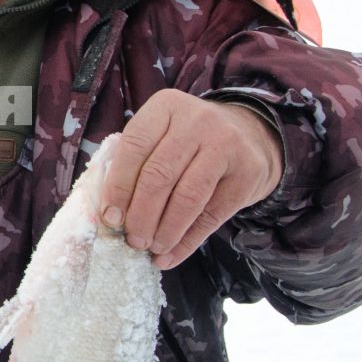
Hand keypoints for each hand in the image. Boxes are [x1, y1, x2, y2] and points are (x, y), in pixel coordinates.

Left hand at [97, 90, 284, 270]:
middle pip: (159, 176)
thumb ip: (136, 163)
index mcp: (166, 107)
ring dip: (164, 231)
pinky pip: (211, 215)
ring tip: (151, 249)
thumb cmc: (189, 142)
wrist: (250, 135)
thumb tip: (112, 215)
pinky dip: (187, 242)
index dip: (119, 187)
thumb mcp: (161, 135)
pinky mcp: (248, 173)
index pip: (134, 147)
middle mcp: (197, 120)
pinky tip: (171, 255)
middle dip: (140, 215)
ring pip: (187, 197)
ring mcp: (227, 144)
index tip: (110, 218)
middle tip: (132, 240)